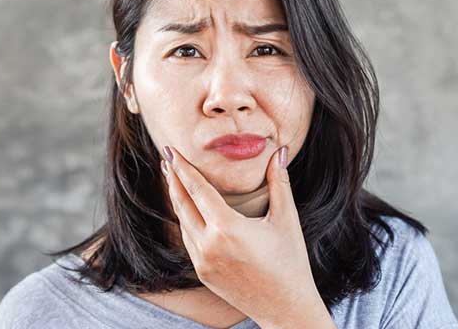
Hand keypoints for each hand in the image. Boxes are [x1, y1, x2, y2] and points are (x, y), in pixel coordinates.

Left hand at [160, 145, 332, 328]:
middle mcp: (209, 245)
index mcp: (227, 228)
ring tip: (174, 180)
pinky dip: (185, 221)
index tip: (171, 151)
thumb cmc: (290, 262)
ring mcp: (203, 261)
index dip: (182, 168)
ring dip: (177, 200)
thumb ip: (279, 182)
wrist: (285, 307)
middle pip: (182, 204)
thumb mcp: (286, 219)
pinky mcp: (203, 273)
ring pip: (183, 223)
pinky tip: (187, 211)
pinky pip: (188, 241)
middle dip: (173, 179)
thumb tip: (279, 151)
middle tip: (167, 158)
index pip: (197, 189)